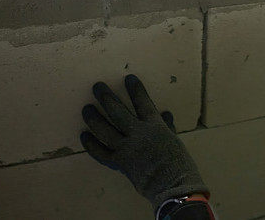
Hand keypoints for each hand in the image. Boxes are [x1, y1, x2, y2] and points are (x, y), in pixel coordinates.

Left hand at [80, 75, 207, 211]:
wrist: (173, 185)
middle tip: (97, 87)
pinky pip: (101, 152)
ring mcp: (126, 148)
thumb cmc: (179, 163)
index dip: (135, 89)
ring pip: (104, 129)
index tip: (128, 78)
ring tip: (86, 108)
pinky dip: (91, 144)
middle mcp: (137, 133)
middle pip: (117, 111)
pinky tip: (84, 135)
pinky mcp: (119, 163)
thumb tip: (165, 115)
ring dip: (94, 117)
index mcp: (154, 126)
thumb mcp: (175, 141)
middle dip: (106, 97)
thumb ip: (166, 127)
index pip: (142, 102)